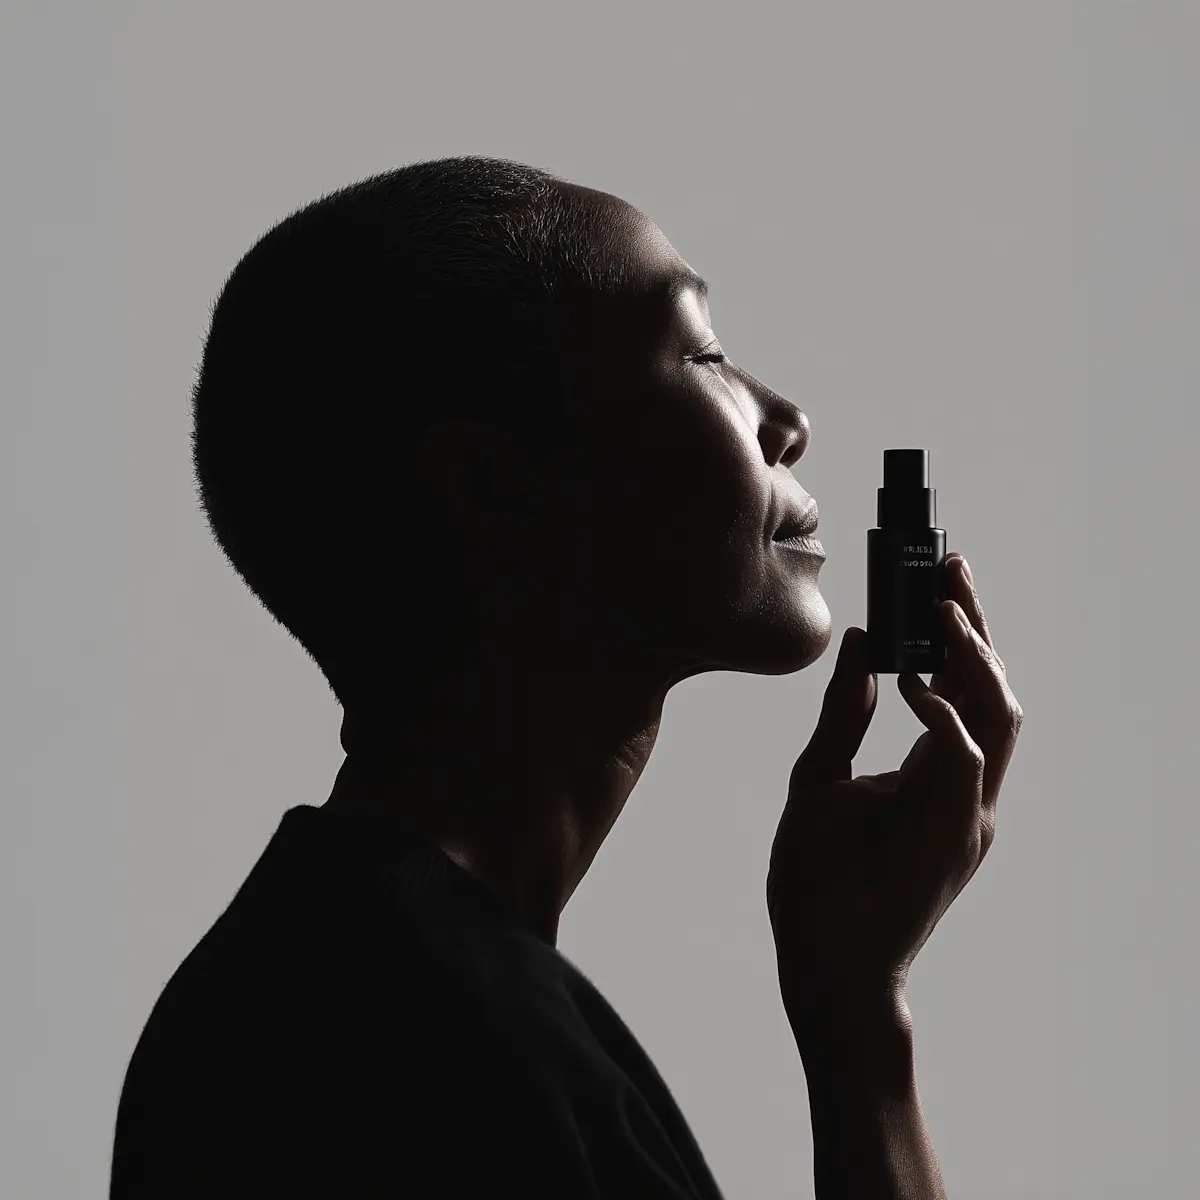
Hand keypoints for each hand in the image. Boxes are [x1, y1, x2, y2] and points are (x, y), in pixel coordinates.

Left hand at [766, 553, 1022, 1025]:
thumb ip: (843, 717)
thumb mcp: (818, 777)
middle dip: (975, 629)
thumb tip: (860, 648)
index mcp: (933, 772)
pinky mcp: (951, 837)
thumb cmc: (817, 877)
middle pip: (990, 692)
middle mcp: (961, 788)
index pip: (962, 687)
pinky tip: (913, 683)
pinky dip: (946, 718)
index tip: (942, 578)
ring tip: (941, 610)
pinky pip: (964, 764)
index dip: (960, 632)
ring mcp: (964, 813)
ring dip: (974, 659)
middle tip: (950, 572)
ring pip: (996, 719)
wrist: (822, 960)